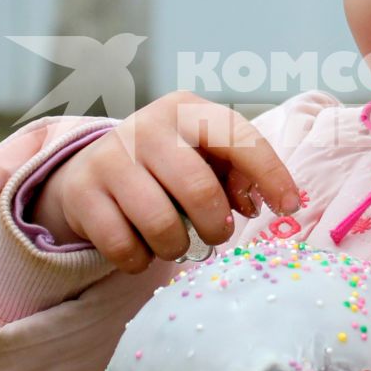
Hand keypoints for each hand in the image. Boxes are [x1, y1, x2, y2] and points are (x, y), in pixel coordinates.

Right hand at [39, 91, 299, 272]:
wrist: (88, 170)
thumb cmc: (166, 165)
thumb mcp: (203, 156)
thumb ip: (237, 173)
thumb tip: (260, 202)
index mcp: (186, 110)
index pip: (239, 139)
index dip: (270, 175)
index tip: (289, 208)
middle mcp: (147, 127)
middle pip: (199, 190)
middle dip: (216, 226)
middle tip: (216, 235)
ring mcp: (110, 158)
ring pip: (161, 225)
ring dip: (176, 248)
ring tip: (174, 242)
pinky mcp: (81, 193)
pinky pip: (124, 247)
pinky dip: (140, 260)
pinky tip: (141, 248)